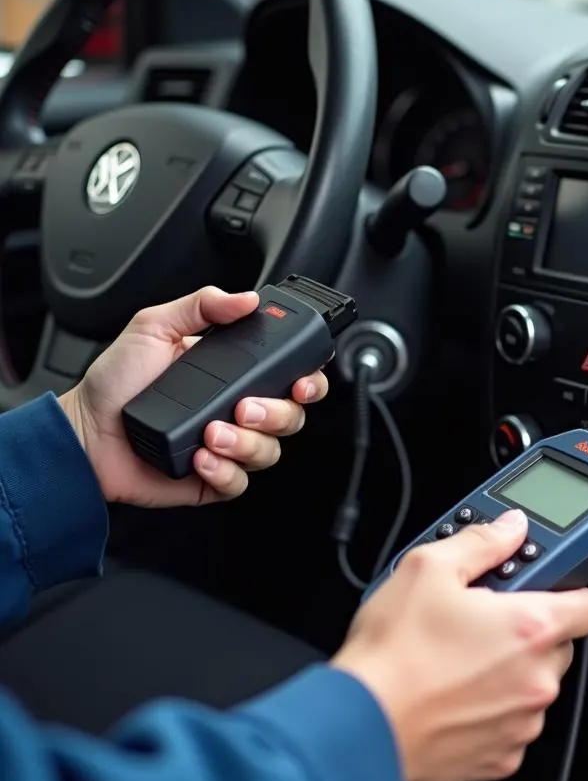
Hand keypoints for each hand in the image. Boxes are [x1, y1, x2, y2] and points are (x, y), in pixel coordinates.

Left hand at [58, 286, 328, 506]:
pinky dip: (225, 471)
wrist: (85, 433)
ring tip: (210, 433)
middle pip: (292, 416)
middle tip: (244, 407)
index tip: (301, 380)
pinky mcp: (213, 479)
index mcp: (236, 374)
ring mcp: (229, 446)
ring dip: (246, 443)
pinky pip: (240, 482)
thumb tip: (246, 298)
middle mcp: (238, 410)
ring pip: (271, 451)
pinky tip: (200, 458)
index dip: (309, 380)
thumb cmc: (116, 384)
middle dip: (277, 413)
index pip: (291, 375)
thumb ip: (201, 305)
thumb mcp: (154, 327)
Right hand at [332, 509, 587, 780]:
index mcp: (531, 629)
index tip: (547, 590)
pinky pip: (510, 726)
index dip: (572, 592)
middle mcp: (537, 680)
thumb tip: (510, 529)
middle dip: (527, 632)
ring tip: (456, 661)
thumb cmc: (393, 655)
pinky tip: (451, 697)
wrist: (360, 726)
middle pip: (558, 646)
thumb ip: (481, 543)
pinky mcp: (500, 759)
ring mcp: (521, 724)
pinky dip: (489, 713)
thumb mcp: (428, 569)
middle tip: (481, 622)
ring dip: (508, 674)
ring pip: (532, 687)